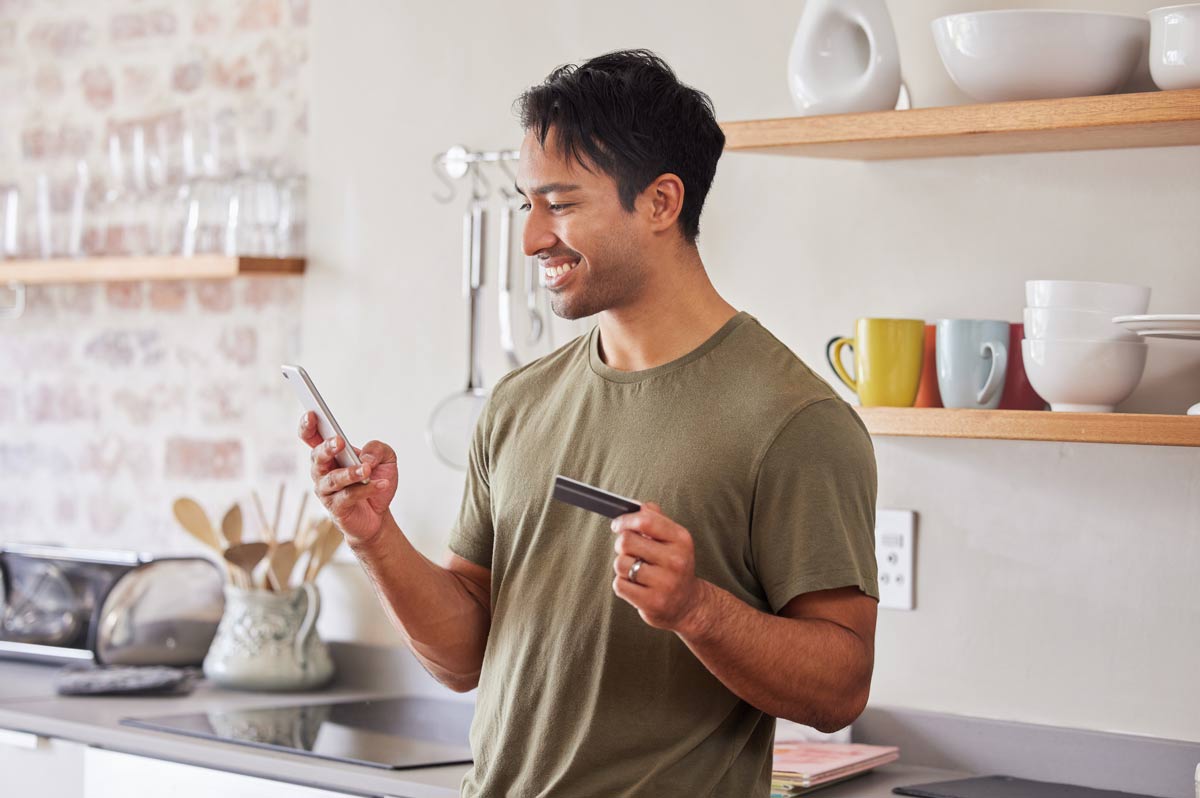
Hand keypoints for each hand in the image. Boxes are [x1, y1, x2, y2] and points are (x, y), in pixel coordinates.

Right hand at [298, 411, 397, 543]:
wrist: (380, 514)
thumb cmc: (375, 480)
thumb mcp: (386, 458)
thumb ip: (378, 449)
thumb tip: (365, 457)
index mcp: (330, 453)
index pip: (311, 437)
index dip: (307, 426)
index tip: (312, 414)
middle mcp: (323, 471)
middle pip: (317, 457)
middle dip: (327, 448)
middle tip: (340, 442)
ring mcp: (327, 491)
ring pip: (333, 479)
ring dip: (350, 472)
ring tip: (366, 469)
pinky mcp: (336, 508)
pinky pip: (348, 496)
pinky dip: (366, 489)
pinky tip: (380, 484)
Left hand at [610, 501, 705, 631]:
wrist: (688, 604)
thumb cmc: (674, 566)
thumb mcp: (673, 540)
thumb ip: (656, 519)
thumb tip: (637, 506)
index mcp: (681, 539)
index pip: (646, 520)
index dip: (626, 520)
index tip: (617, 525)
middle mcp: (676, 560)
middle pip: (626, 541)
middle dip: (621, 545)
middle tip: (628, 551)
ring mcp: (665, 583)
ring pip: (620, 563)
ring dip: (621, 566)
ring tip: (635, 571)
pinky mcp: (652, 602)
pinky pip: (619, 585)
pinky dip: (622, 585)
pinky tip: (636, 586)